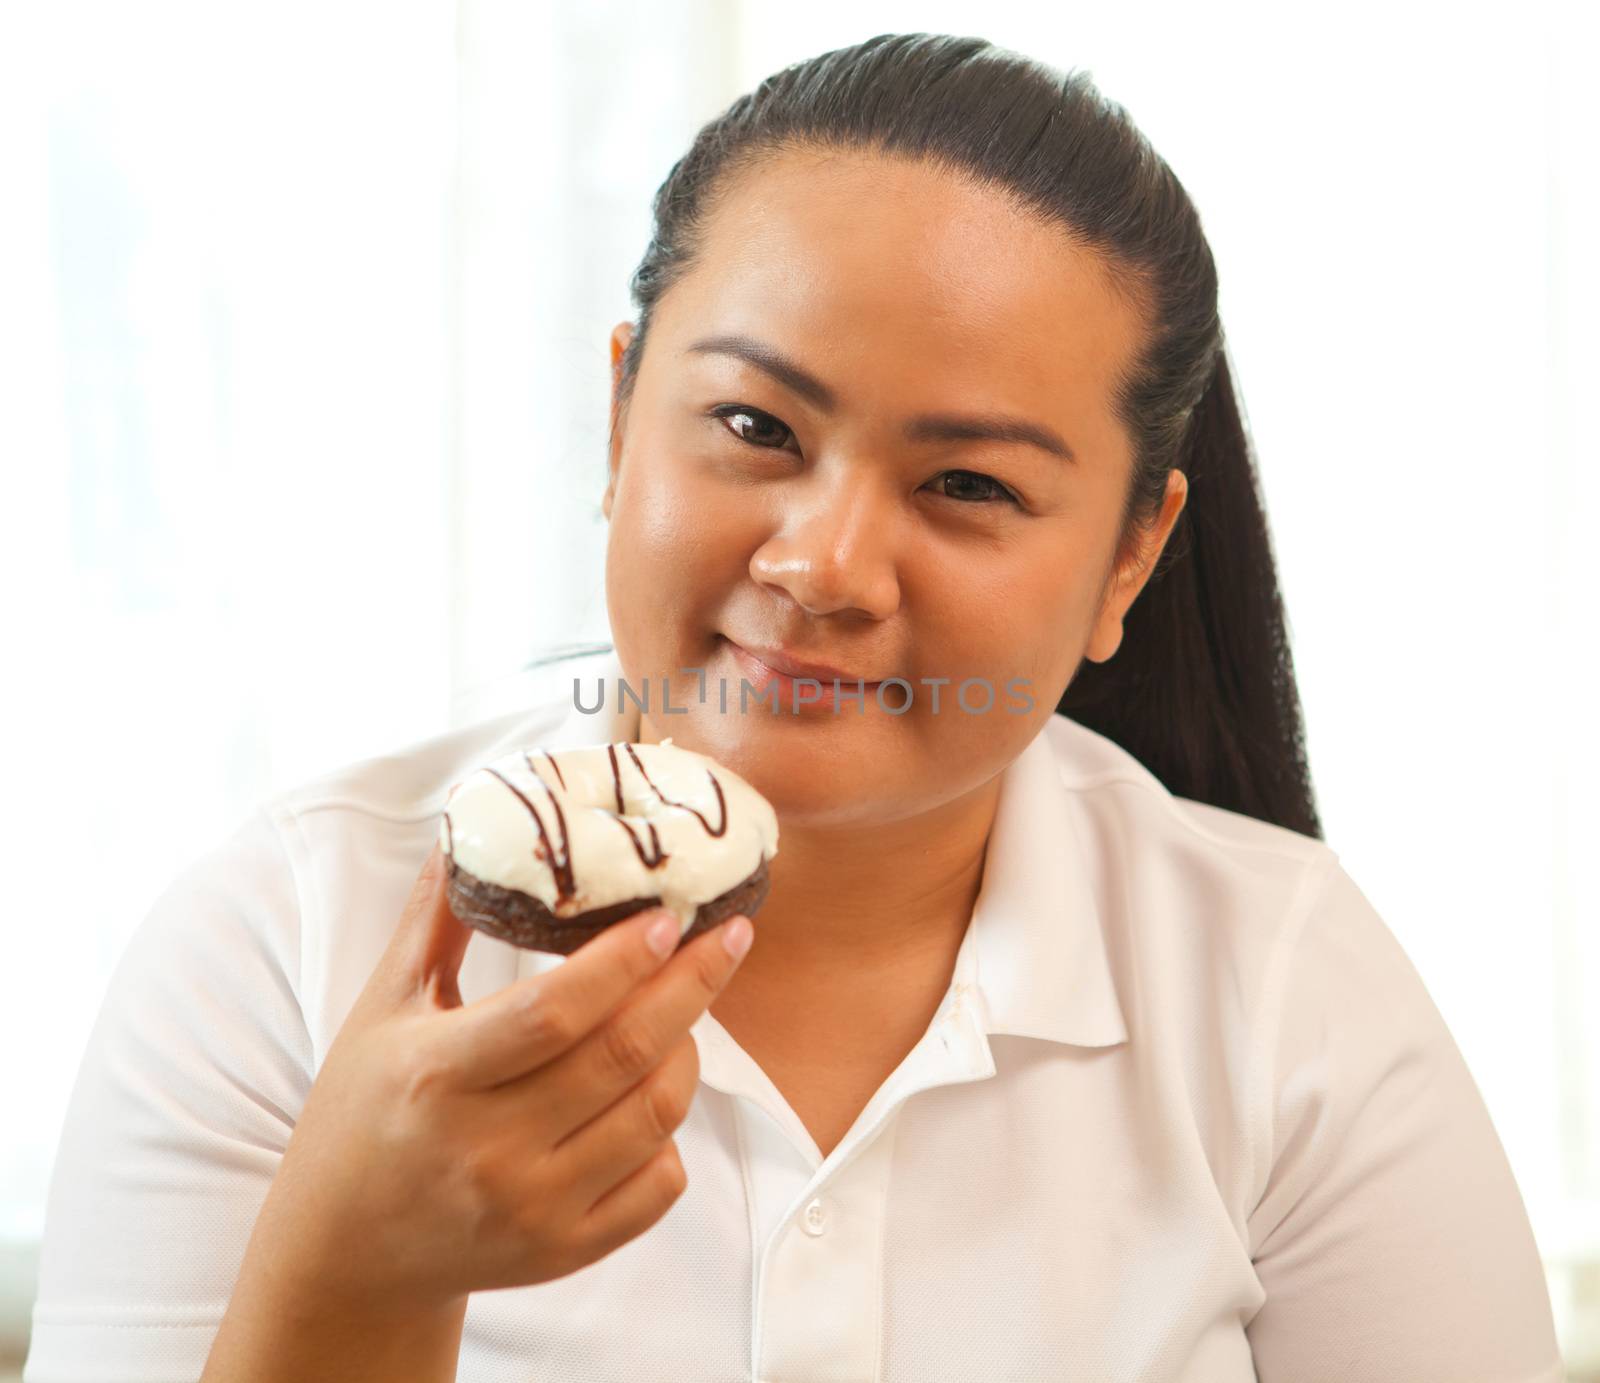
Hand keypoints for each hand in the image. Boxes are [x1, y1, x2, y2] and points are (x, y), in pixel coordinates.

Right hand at [261, 842, 753, 1313]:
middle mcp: (487, 1149)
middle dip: (691, 986)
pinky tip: (654, 1092)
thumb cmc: (362, 1113)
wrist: (345, 1253)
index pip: (552, 1013)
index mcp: (437, 1076)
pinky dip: (672, 1133)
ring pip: (654, 1117)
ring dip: (688, 1051)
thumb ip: (432, 921)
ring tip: (685, 1008)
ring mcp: (532, 1208)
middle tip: (728, 936)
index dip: (621, 962)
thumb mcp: (382, 1010)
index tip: (668, 916)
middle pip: (621, 1057)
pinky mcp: (563, 1252)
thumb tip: (469, 825)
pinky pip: (659, 1187)